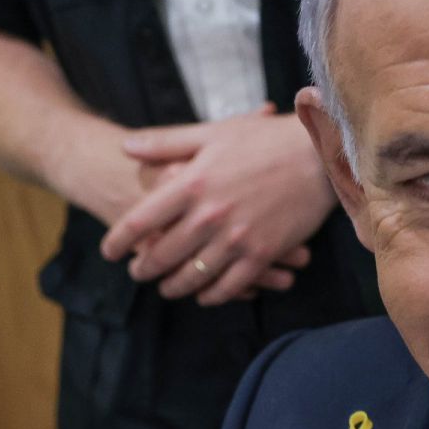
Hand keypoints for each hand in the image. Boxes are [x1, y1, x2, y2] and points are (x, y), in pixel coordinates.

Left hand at [100, 106, 335, 305]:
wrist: (319, 155)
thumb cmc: (264, 140)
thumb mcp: (212, 133)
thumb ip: (166, 143)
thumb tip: (125, 148)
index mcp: (192, 183)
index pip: (140, 221)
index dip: (119, 240)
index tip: (109, 252)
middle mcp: (209, 215)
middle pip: (162, 255)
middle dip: (145, 268)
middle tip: (138, 272)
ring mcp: (236, 238)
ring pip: (193, 276)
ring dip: (174, 287)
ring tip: (166, 288)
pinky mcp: (263, 254)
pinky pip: (229, 285)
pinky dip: (212, 295)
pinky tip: (204, 295)